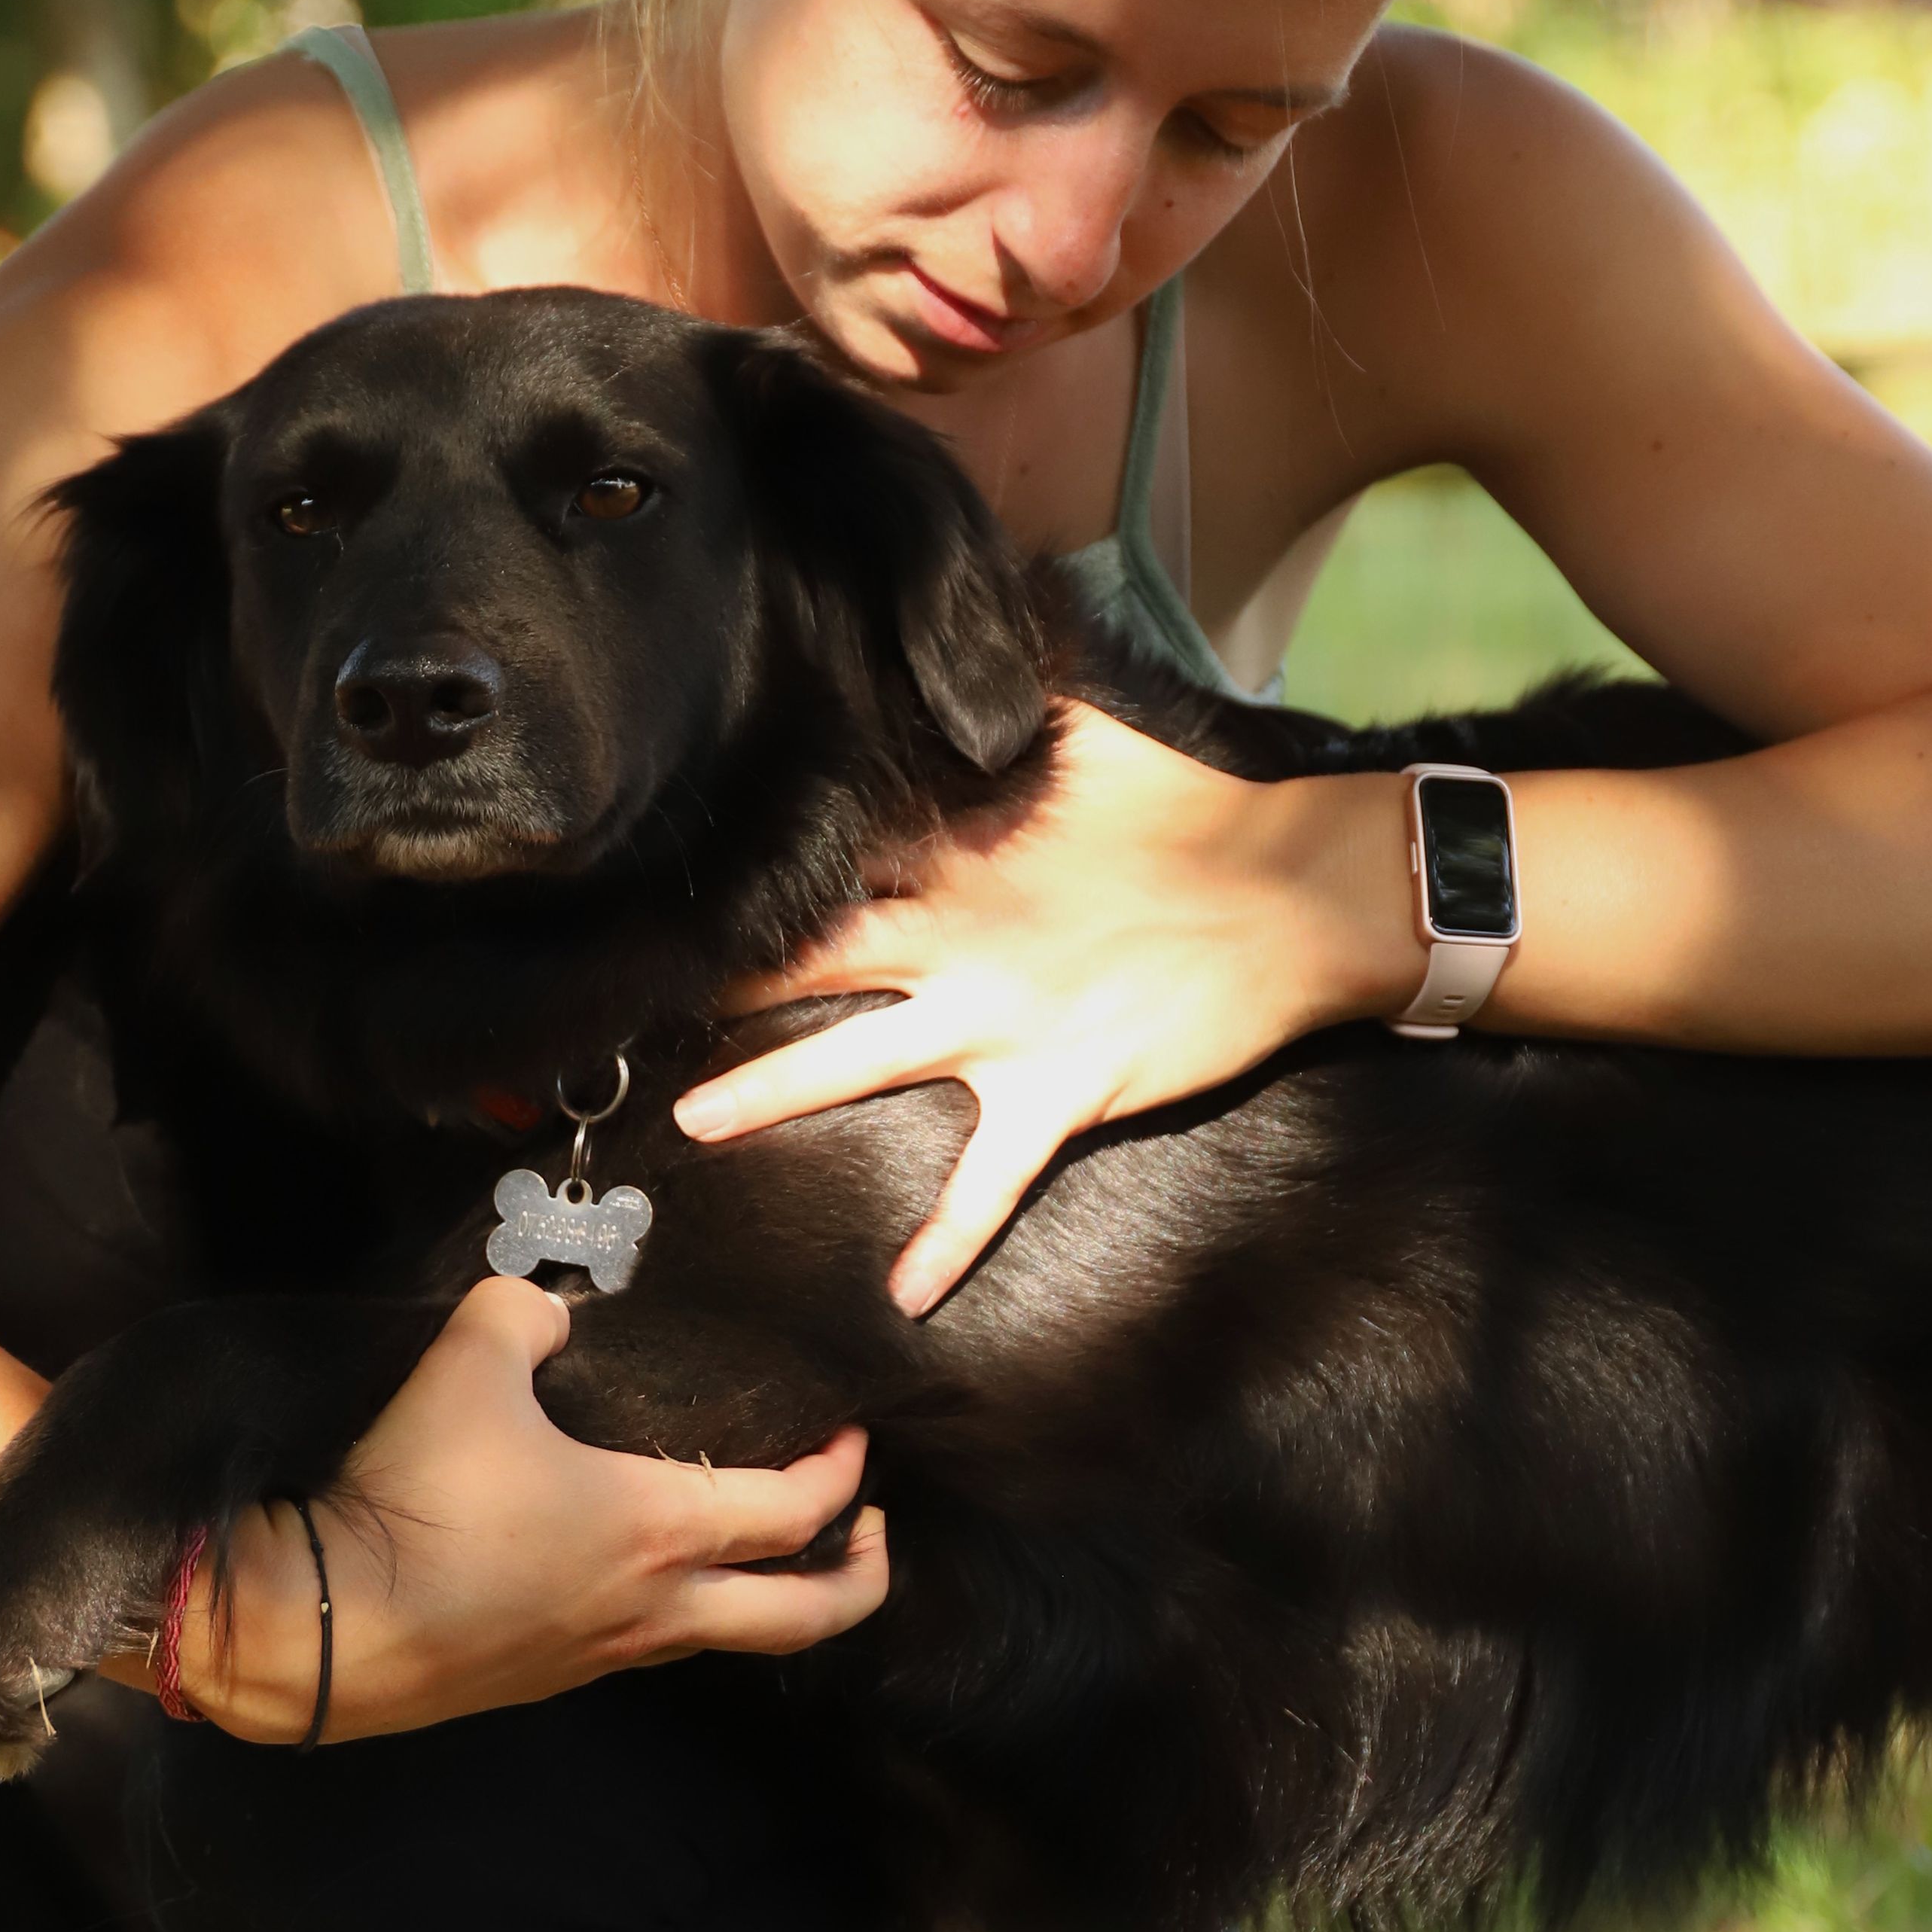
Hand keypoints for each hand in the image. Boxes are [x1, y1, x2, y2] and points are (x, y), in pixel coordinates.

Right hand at [178, 1276, 886, 1742]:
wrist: (320, 1625)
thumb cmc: (416, 1497)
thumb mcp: (468, 1360)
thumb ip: (523, 1314)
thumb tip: (543, 1310)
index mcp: (661, 1531)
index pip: (799, 1513)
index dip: (843, 1474)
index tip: (855, 1440)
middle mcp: (653, 1610)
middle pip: (804, 1620)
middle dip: (860, 1579)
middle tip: (872, 1534)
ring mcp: (600, 1658)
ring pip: (722, 1642)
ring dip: (763, 1599)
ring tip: (755, 1548)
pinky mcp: (543, 1681)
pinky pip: (643, 1648)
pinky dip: (676, 1611)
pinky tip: (633, 1570)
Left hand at [673, 706, 1406, 1310]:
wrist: (1301, 895)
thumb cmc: (1199, 816)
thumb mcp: (1091, 739)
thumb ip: (1010, 706)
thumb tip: (958, 634)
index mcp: (960, 861)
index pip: (836, 862)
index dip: (757, 870)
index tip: (675, 878)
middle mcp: (959, 943)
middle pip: (814, 958)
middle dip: (724, 980)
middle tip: (630, 996)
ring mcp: (1002, 1023)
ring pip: (861, 1062)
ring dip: (774, 1092)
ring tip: (693, 1127)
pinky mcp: (1059, 1089)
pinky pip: (991, 1181)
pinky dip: (949, 1239)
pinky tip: (904, 1297)